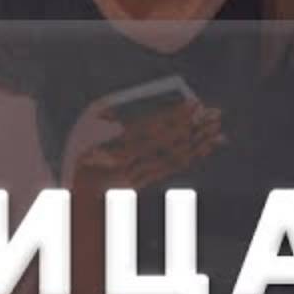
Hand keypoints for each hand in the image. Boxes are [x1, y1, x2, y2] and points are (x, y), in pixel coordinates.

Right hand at [62, 100, 225, 195]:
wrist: (76, 190)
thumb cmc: (80, 151)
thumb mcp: (87, 127)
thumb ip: (110, 113)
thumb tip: (139, 104)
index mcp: (113, 147)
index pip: (151, 129)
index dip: (174, 116)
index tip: (194, 104)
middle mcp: (128, 163)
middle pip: (168, 143)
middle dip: (193, 127)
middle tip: (214, 113)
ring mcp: (138, 175)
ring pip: (175, 157)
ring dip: (198, 141)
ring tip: (217, 128)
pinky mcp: (146, 183)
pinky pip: (173, 169)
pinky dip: (192, 156)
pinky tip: (206, 146)